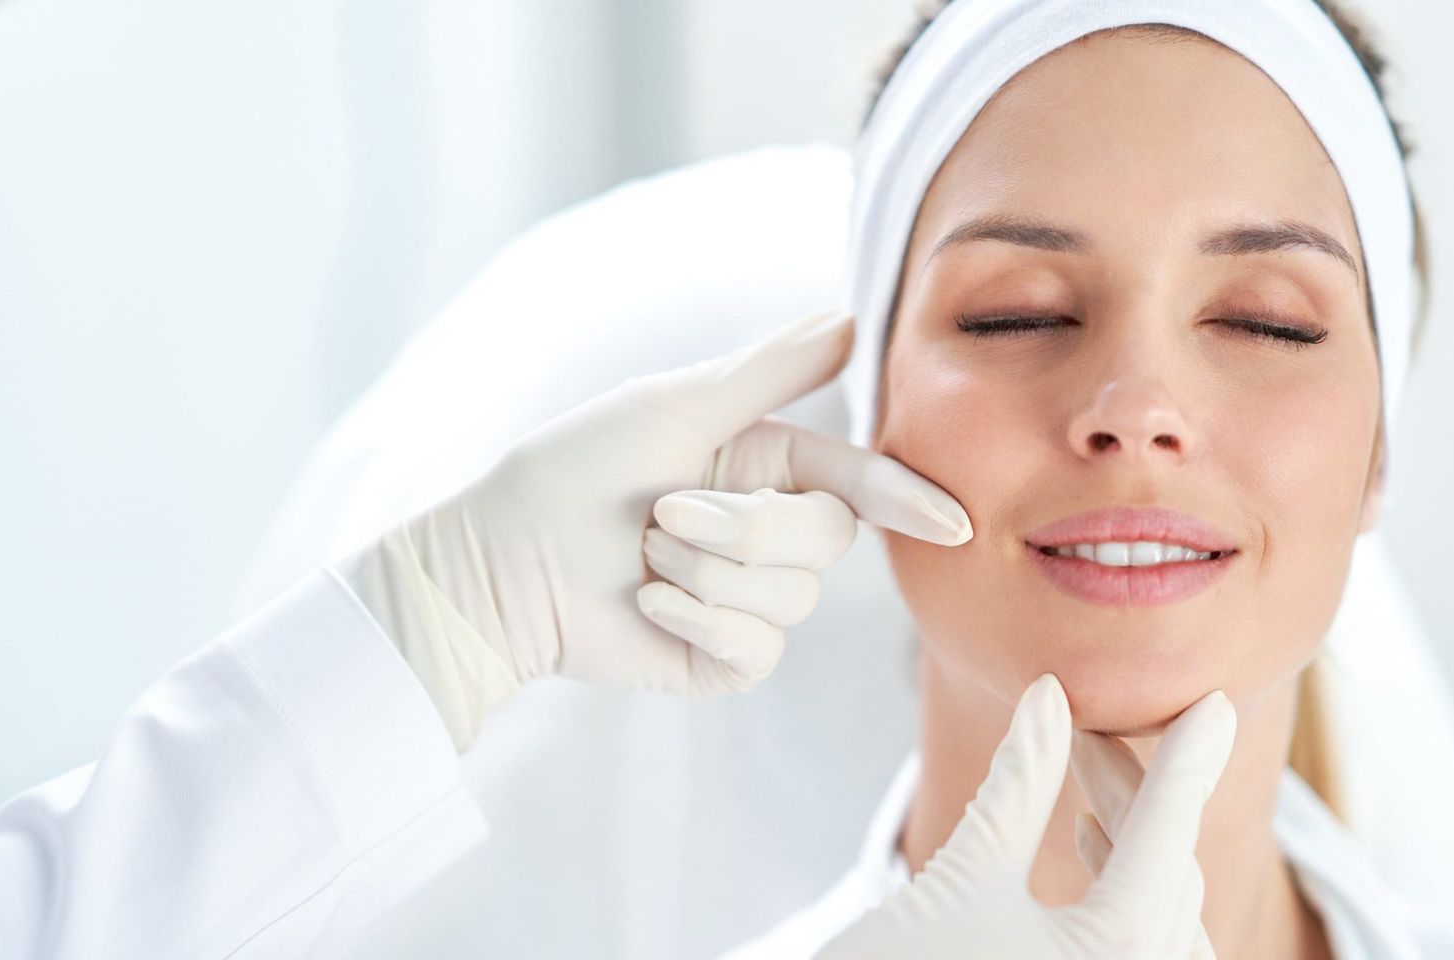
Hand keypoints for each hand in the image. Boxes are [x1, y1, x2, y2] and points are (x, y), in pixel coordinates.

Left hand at [338, 311, 970, 745]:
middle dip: (743, 528)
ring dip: (705, 575)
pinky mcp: (724, 661)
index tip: (953, 522)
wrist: (501, 565)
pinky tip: (648, 606)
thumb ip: (771, 369)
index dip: (907, 499)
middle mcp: (767, 533)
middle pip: (827, 541)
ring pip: (793, 600)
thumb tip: (853, 318)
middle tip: (664, 513)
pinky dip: (696, 623)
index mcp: (766, 465)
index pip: (858, 481)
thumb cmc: (575, 470)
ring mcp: (748, 603)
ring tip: (644, 558)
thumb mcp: (675, 404)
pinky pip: (758, 650)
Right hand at [819, 676, 1236, 959]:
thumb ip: (1018, 786)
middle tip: (1085, 729)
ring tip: (1088, 795)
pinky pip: (1147, 953)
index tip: (1214, 703)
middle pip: (1168, 872)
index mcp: (1117, 951)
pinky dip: (1130, 901)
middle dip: (1134, 793)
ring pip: (1166, 919)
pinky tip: (1087, 852)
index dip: (1189, 759)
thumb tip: (1048, 696)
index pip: (1168, 832)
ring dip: (1135, 849)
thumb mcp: (962, 878)